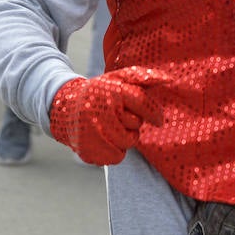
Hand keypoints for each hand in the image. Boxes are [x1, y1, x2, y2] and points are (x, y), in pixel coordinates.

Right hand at [47, 67, 169, 165]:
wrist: (65, 108)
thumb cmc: (100, 92)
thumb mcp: (119, 78)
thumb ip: (145, 77)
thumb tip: (170, 80)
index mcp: (113, 92)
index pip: (143, 103)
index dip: (154, 113)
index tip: (158, 120)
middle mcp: (103, 112)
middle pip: (135, 126)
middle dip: (132, 123)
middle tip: (119, 116)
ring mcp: (94, 133)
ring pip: (127, 143)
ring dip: (124, 137)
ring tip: (110, 126)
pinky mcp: (88, 150)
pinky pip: (116, 157)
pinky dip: (114, 150)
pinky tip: (103, 138)